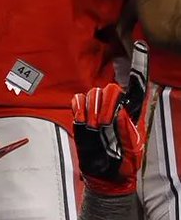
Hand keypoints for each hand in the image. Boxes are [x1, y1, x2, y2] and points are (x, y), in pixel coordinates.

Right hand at [71, 40, 147, 196]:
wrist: (104, 175)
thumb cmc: (124, 165)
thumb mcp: (133, 153)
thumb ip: (128, 132)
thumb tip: (119, 112)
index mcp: (133, 112)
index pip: (137, 84)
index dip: (139, 64)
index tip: (141, 43)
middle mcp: (116, 105)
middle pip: (110, 90)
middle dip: (107, 109)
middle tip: (106, 129)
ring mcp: (98, 107)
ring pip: (93, 95)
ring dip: (94, 115)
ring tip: (98, 133)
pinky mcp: (81, 112)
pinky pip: (78, 102)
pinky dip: (81, 114)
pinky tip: (87, 125)